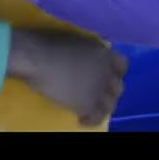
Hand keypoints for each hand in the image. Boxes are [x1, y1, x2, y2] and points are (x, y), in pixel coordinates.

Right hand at [8, 29, 127, 125]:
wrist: (36, 58)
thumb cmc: (49, 43)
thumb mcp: (77, 39)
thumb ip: (90, 50)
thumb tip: (91, 56)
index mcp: (106, 54)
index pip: (122, 66)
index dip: (114, 72)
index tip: (105, 74)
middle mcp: (107, 73)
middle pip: (118, 87)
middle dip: (108, 90)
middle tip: (95, 92)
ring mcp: (99, 90)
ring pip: (110, 104)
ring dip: (101, 106)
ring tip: (89, 108)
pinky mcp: (87, 105)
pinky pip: (97, 118)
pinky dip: (91, 120)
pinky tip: (81, 119)